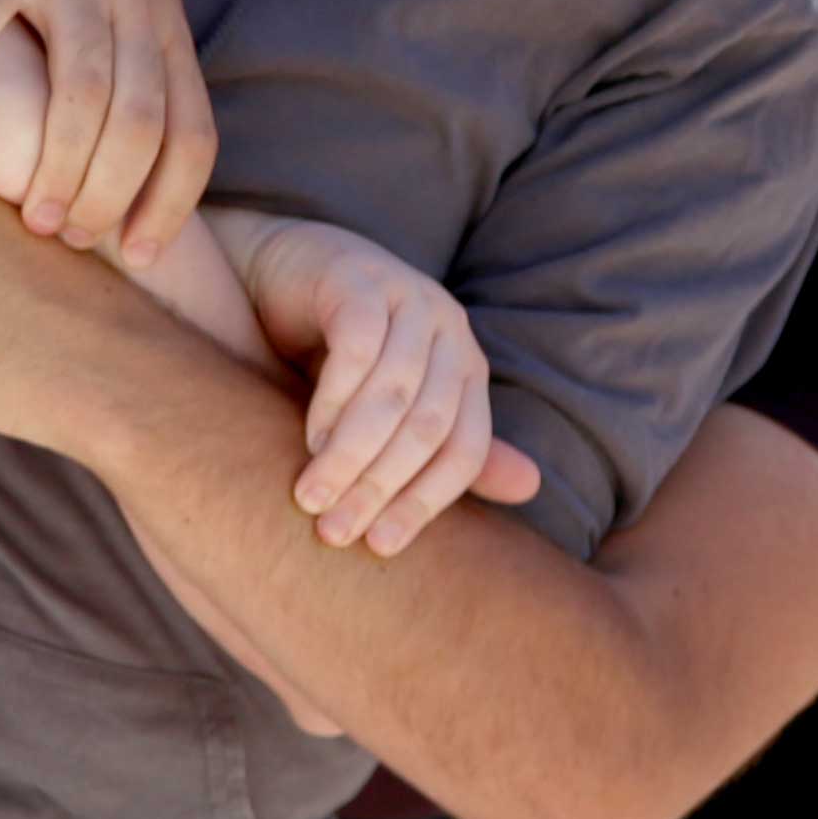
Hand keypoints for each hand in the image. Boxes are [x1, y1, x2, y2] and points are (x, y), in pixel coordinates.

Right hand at [0, 0, 216, 261]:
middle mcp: (132, 9)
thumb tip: (115, 177)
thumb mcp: (134, 8)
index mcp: (165, 31)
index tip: (143, 254)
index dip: (173, 199)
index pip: (191, 132)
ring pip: (82, 80)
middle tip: (68, 238)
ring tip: (26, 210)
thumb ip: (127, 82)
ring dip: (58, 153)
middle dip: (109, 193)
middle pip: (139, 121)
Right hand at [229, 215, 545, 551]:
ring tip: (312, 494)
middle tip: (334, 530)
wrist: (286, 271)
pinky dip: (333, 398)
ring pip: (394, 393)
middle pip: (429, 427)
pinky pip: (357, 346)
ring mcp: (410, 300)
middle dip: (381, 486)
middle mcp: (450, 334)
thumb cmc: (337, 353)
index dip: (427, 503)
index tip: (380, 547)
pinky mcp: (362, 279)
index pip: (465, 450)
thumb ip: (444, 446)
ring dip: (351, 452)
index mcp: (467, 371)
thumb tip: (531, 488)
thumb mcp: (388, 408)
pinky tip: (309, 434)